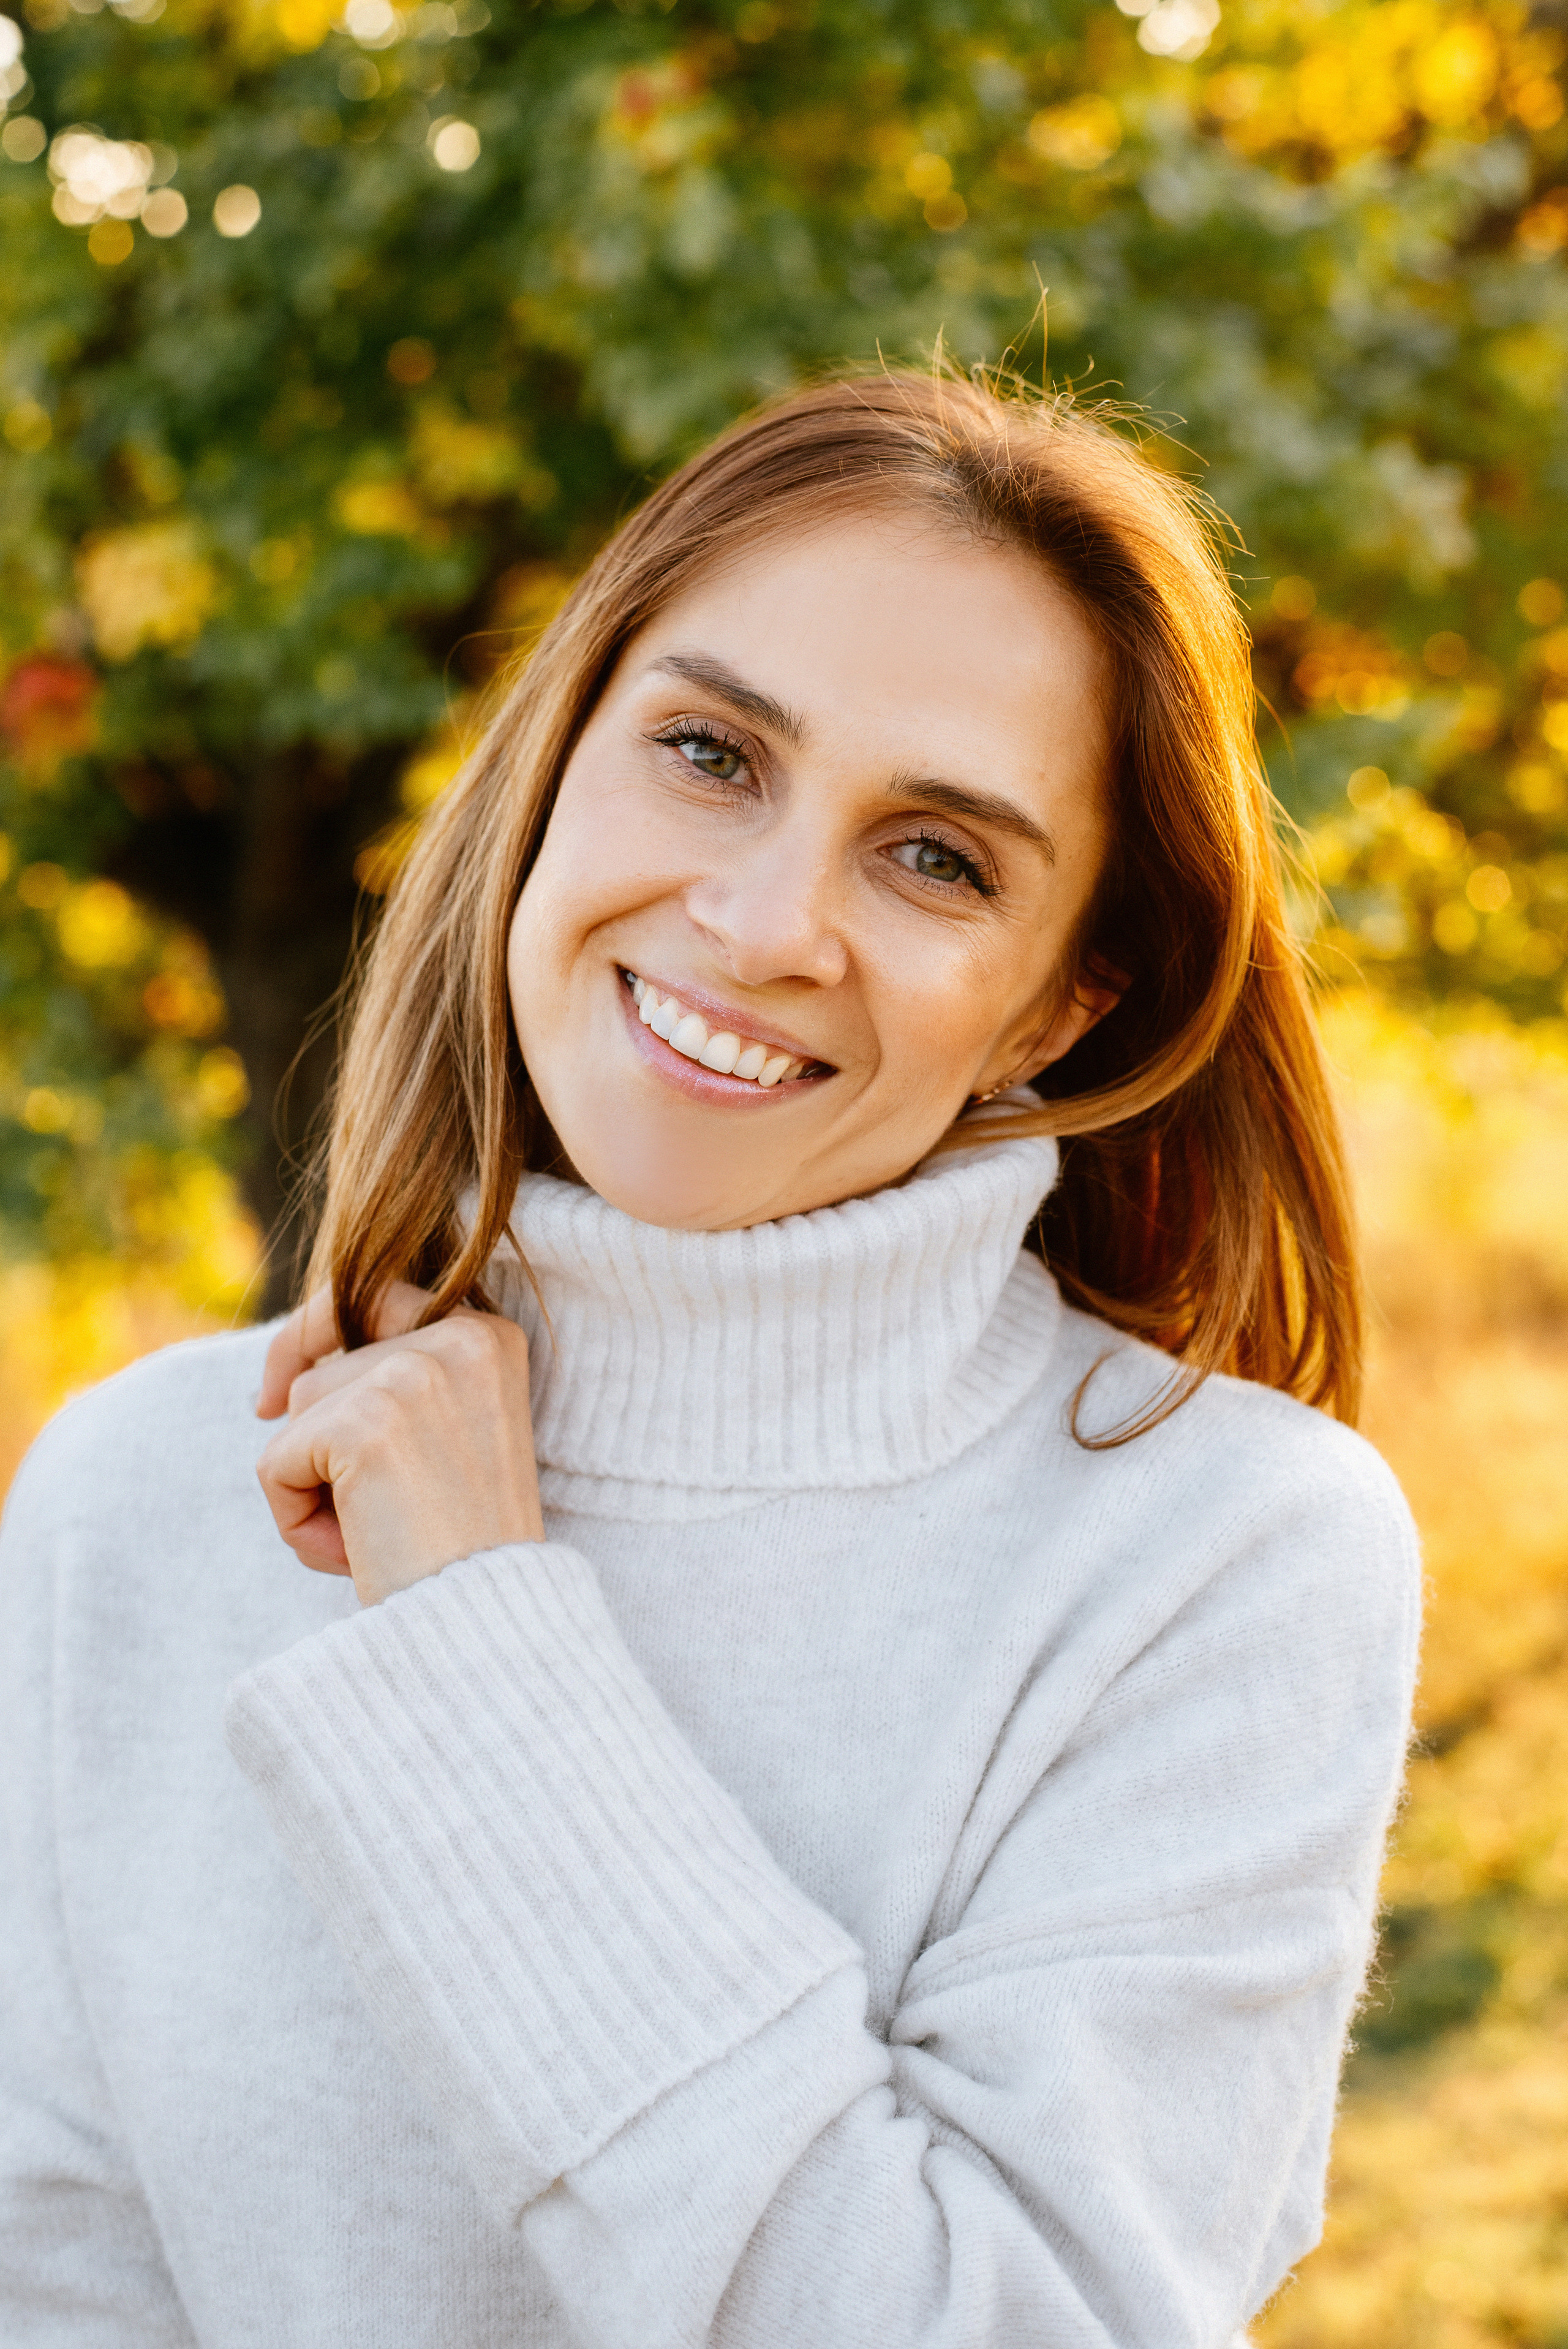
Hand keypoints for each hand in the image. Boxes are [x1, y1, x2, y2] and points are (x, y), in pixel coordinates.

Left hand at [255, 1283, 544, 1606]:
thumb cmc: (467, 1551)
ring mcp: (410, 1375)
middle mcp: (457, 1337)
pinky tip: (353, 1552)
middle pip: (322, 1373)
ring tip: (376, 1539)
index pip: (372, 1298)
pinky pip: (275, 1464)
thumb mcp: (453, 1441)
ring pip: (296, 1417)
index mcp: (489, 1337)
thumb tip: (285, 1383)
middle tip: (381, 1522)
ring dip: (313, 1488)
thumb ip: (397, 1391)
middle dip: (322, 1450)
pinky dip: (294, 1519)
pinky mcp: (363, 1423)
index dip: (309, 1339)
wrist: (491, 1620)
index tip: (269, 1396)